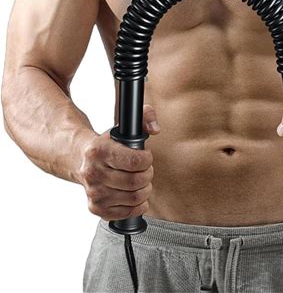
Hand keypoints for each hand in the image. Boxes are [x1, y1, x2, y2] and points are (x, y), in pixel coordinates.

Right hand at [78, 104, 159, 220]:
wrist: (80, 159)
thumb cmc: (107, 144)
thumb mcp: (123, 126)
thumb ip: (144, 117)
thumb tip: (155, 128)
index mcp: (99, 151)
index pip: (135, 161)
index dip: (147, 159)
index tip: (146, 156)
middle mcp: (93, 173)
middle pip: (136, 182)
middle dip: (147, 175)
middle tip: (145, 170)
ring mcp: (93, 192)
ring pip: (134, 198)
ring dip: (144, 190)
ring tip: (141, 181)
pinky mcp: (96, 208)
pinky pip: (126, 213)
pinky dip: (137, 205)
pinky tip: (134, 195)